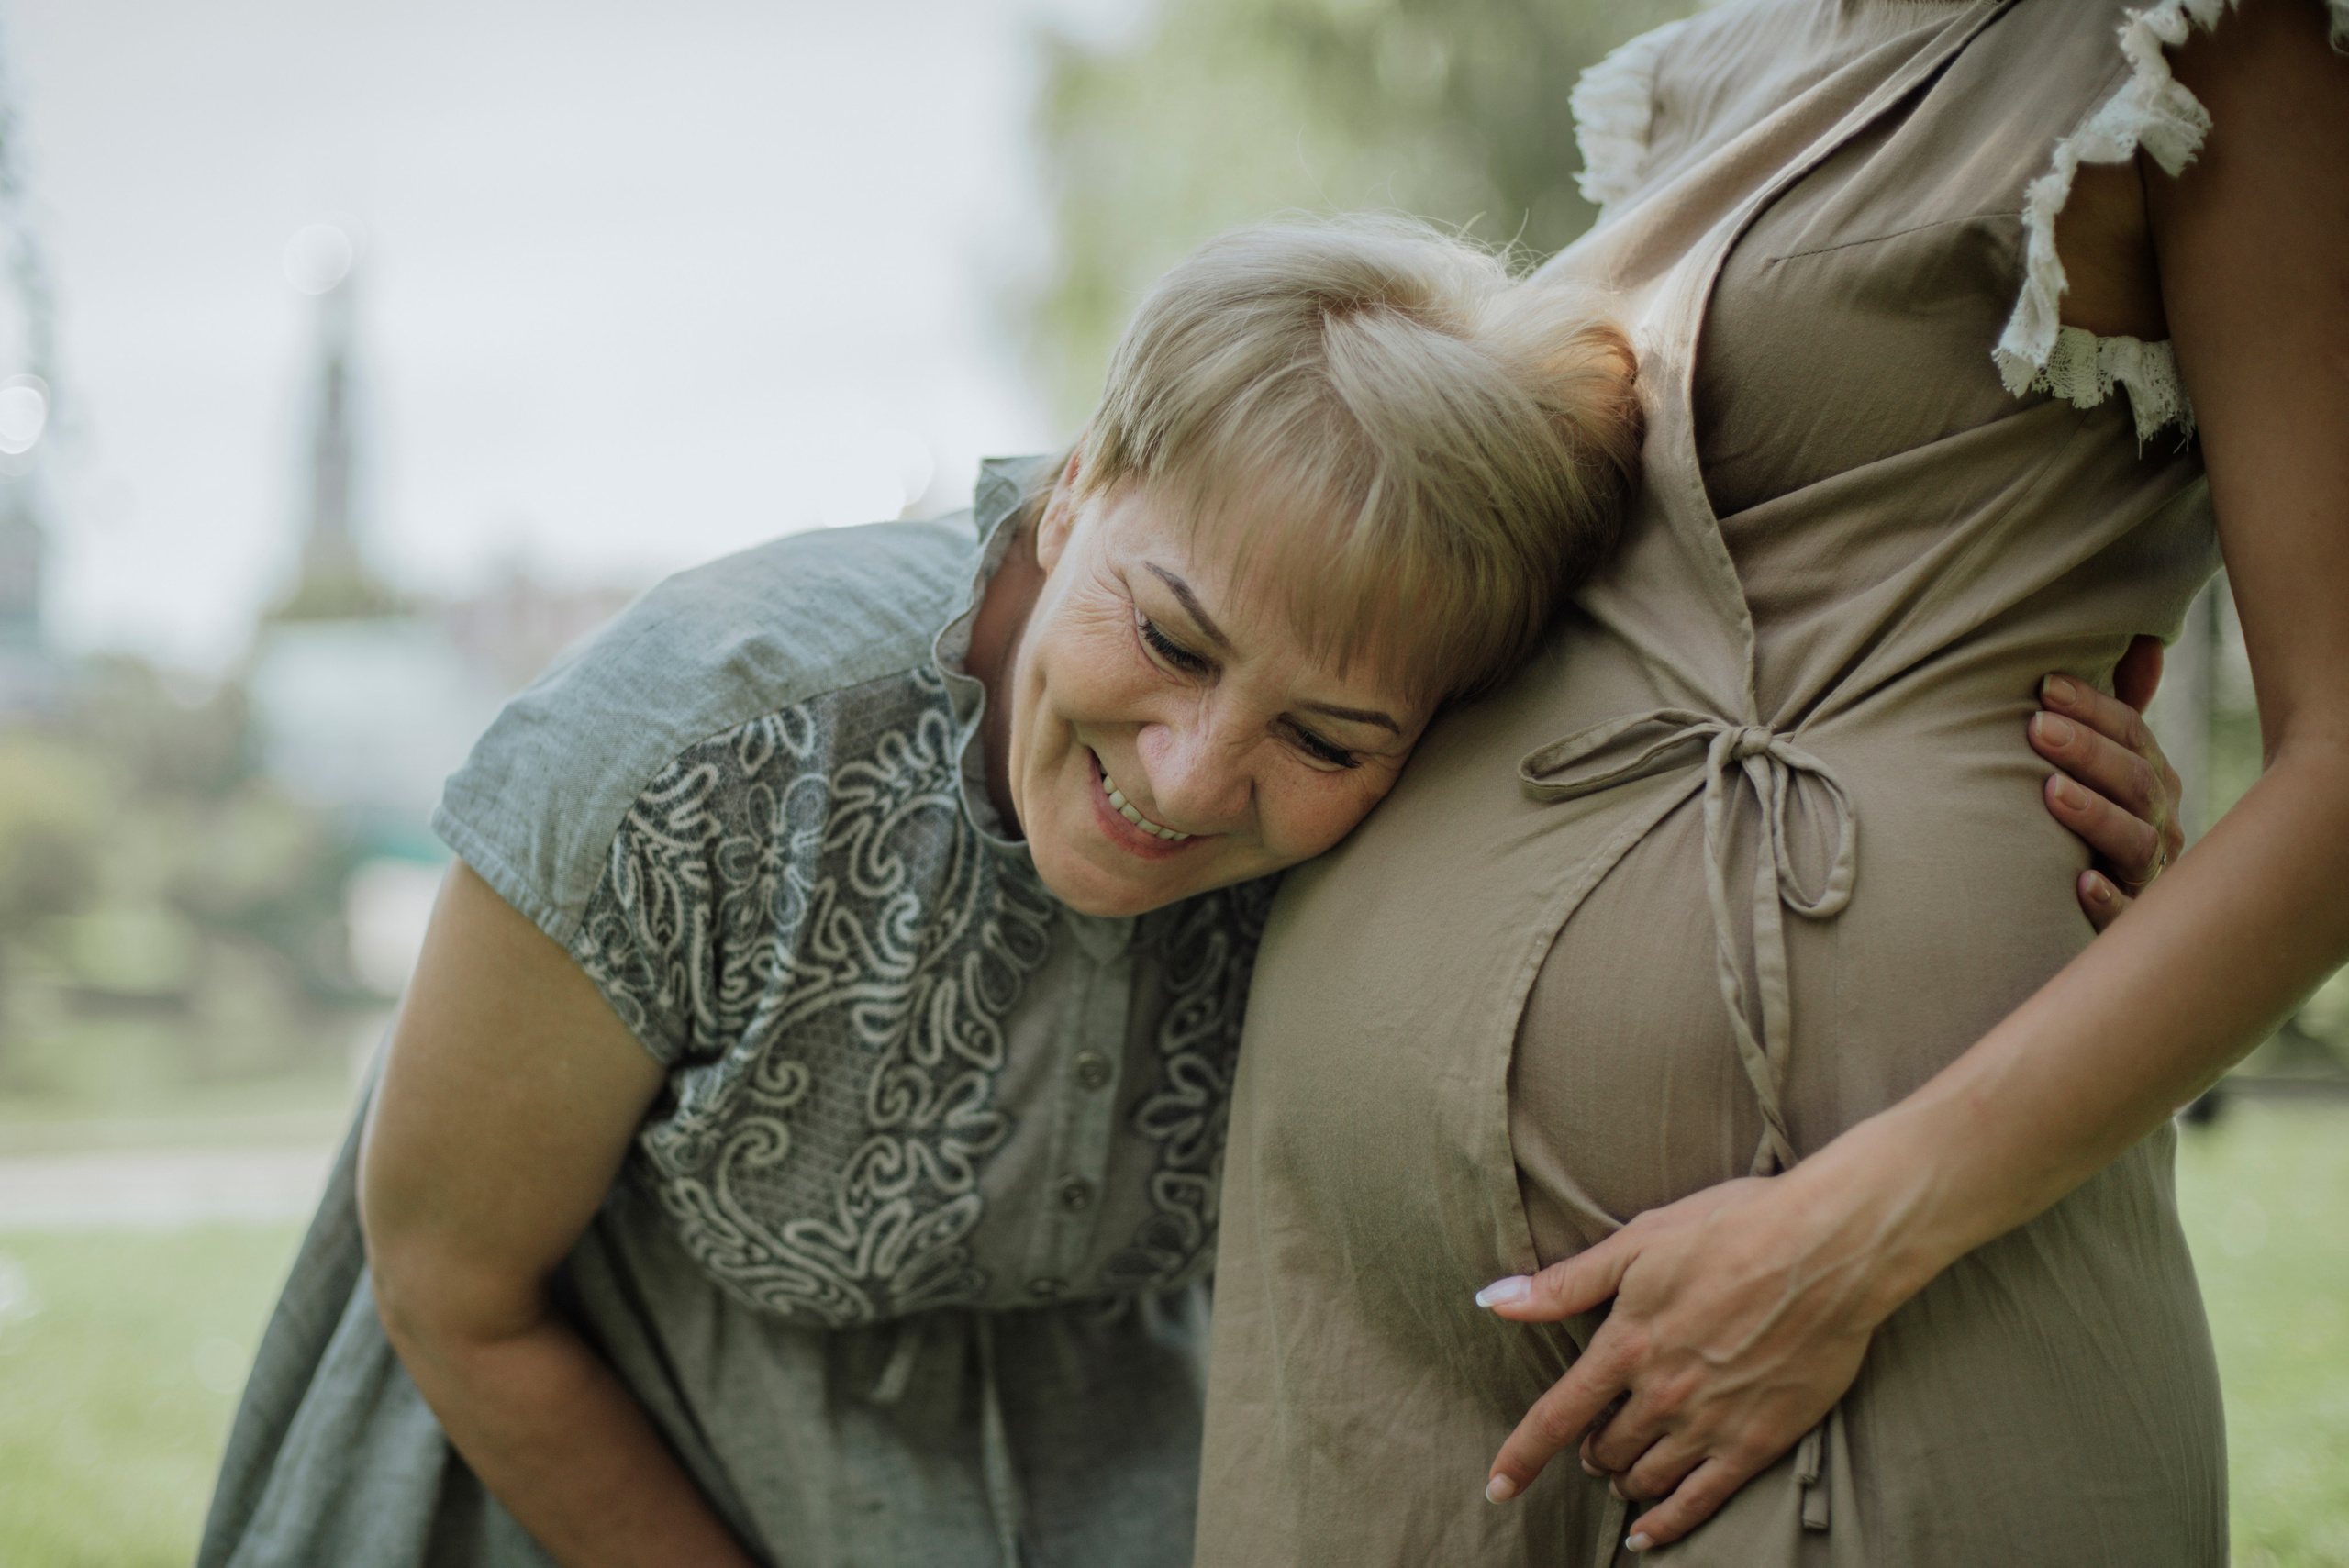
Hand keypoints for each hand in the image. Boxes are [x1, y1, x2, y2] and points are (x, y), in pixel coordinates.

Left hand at [1476, 1173, 1888, 1550]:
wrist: (1827, 1248)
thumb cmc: (1732, 1228)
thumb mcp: (1638, 1242)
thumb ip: (1565, 1283)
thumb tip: (1493, 1300)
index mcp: (1626, 1344)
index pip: (1555, 1415)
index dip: (1521, 1456)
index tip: (1497, 1486)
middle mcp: (1661, 1393)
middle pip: (1603, 1447)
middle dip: (1589, 1450)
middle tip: (1593, 1444)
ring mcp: (1710, 1423)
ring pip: (1645, 1476)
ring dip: (1623, 1480)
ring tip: (1620, 1474)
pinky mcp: (1758, 1442)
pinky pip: (1700, 1500)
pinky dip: (1667, 1524)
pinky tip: (1646, 1535)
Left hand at [2032, 635, 2184, 931]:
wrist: (2085, 910)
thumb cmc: (2088, 820)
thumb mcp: (2104, 764)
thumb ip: (2117, 712)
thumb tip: (2143, 643)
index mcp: (2152, 780)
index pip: (2133, 735)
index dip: (2094, 708)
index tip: (2044, 686)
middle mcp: (2159, 825)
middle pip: (2136, 783)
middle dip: (2089, 752)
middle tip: (2036, 728)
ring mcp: (2148, 877)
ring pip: (2134, 843)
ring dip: (2094, 815)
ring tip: (2050, 792)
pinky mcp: (2128, 924)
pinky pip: (2123, 916)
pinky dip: (2105, 900)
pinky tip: (2078, 882)